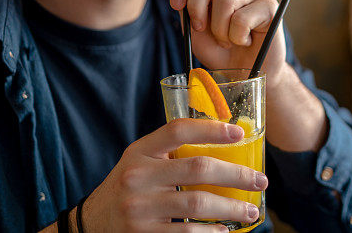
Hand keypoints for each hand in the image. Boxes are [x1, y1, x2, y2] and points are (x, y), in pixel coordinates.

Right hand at [81, 119, 268, 231]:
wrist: (92, 222)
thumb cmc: (130, 186)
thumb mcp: (141, 161)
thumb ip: (171, 152)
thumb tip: (226, 145)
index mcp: (140, 151)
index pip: (178, 130)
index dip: (211, 129)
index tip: (239, 133)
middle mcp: (137, 176)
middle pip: (198, 168)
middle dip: (236, 175)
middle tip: (259, 181)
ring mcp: (139, 208)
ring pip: (198, 204)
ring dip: (231, 208)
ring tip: (249, 211)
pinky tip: (224, 231)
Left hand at [160, 0, 285, 86]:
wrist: (242, 73)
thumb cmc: (217, 48)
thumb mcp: (191, 26)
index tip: (176, 6)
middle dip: (196, 5)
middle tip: (200, 27)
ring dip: (219, 30)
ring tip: (226, 40)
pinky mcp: (269, 5)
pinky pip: (241, 19)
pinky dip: (236, 37)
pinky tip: (244, 41)